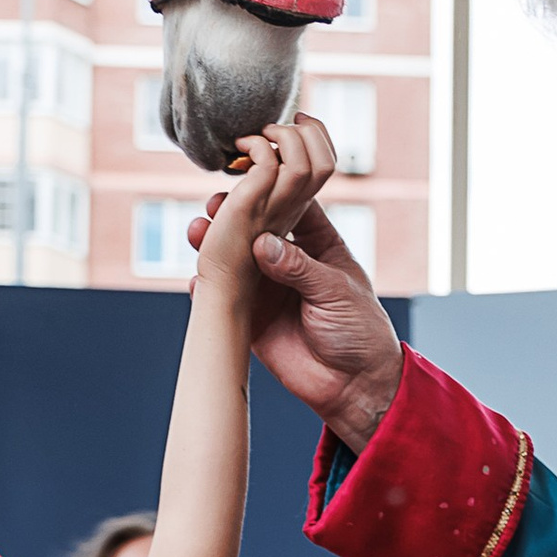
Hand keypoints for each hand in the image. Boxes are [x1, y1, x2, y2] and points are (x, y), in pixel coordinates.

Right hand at [190, 172, 401, 453]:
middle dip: (234, 213)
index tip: (250, 171)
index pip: (291, 203)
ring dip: (214, 246)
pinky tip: (196, 282)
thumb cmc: (360, 330)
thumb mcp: (335, 291)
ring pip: (234, 260)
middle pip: (255, 227)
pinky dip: (208, 291)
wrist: (354, 386)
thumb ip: (299, 267)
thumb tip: (263, 243)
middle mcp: (288, 261)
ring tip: (199, 233)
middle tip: (216, 203)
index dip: (272, 186)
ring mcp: (268, 288)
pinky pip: (224, 299)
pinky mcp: (252, 319)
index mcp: (316, 244)